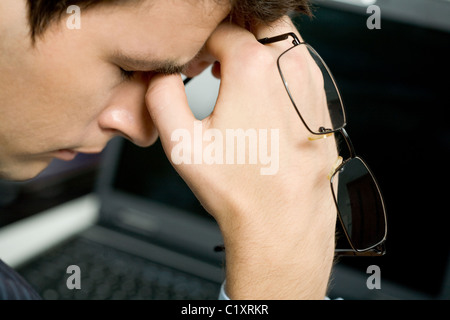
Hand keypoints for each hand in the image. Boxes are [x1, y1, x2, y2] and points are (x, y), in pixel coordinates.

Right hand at [146, 16, 337, 298]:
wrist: (283, 224)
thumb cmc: (239, 189)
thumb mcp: (181, 141)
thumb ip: (161, 92)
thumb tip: (160, 72)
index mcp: (255, 68)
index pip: (219, 30)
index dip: (198, 44)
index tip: (192, 64)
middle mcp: (291, 69)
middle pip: (257, 22)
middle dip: (231, 34)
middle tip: (213, 59)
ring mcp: (312, 86)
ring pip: (282, 43)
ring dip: (256, 50)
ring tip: (233, 79)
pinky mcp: (323, 105)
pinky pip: (299, 69)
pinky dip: (277, 71)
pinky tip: (261, 99)